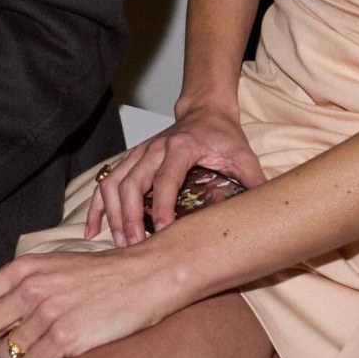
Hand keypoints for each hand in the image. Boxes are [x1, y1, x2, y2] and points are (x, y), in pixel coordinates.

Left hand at [0, 240, 177, 357]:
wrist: (144, 277)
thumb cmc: (100, 275)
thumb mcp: (53, 266)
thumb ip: (22, 285)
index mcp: (22, 268)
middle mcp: (30, 288)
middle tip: (13, 349)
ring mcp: (47, 313)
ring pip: (6, 355)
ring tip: (40, 352)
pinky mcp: (65, 337)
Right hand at [86, 105, 264, 246]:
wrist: (205, 110)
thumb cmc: (222, 135)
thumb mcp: (243, 156)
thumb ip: (253, 182)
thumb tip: (264, 214)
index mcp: (182, 146)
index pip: (166, 178)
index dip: (163, 206)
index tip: (164, 232)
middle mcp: (154, 148)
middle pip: (132, 183)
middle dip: (130, 218)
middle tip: (135, 247)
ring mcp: (139, 153)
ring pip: (114, 183)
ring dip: (113, 214)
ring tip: (119, 243)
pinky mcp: (130, 160)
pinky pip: (106, 182)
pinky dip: (98, 206)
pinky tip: (94, 229)